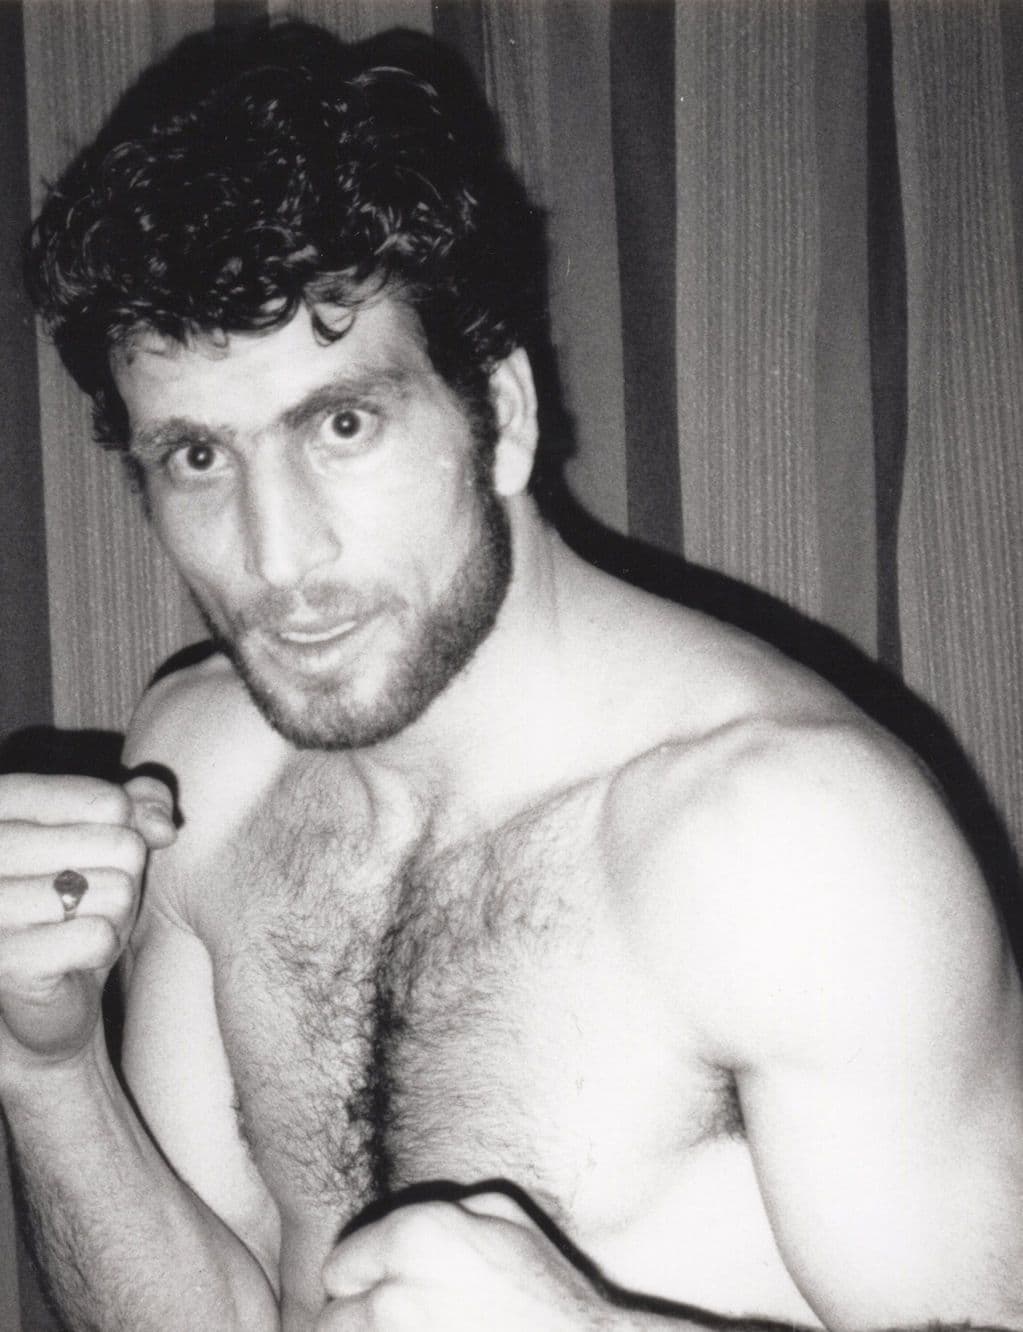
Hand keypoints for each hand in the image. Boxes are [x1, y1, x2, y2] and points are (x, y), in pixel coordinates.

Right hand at [0, 772, 175, 1064]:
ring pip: (118, 890)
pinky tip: (75, 955)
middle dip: (124, 879)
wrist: (47, 992)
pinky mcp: (5, 959)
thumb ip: (143, 804)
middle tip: (89, 903)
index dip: (127, 833)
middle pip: (121, 845)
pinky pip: (100, 937)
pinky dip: (104, 948)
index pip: (109, 801)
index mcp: (4, 799)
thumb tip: (164, 828)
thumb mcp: (115, 837)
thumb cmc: (81, 900)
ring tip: (80, 925)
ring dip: (115, 917)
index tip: (96, 859)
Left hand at [318, 1190, 605, 1330]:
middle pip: (332, 1321)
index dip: (362, 1280)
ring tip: (417, 1331)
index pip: (339, 1267)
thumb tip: (406, 1227)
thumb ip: (444, 1212)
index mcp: (413, 1238)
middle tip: (400, 1321)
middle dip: (357, 1322)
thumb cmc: (546, 1287)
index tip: (387, 1293)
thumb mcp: (504, 1216)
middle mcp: (393, 1296)